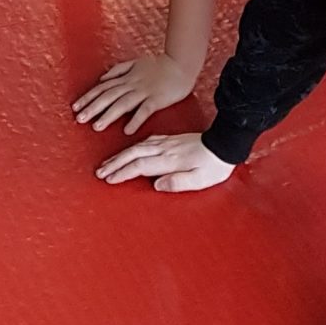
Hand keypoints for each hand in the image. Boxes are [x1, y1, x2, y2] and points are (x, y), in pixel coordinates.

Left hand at [73, 53, 194, 134]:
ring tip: (96, 127)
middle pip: (109, 96)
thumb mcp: (136, 63)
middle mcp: (132, 84)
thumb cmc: (159, 65)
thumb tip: (101, 79)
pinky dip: (135, 120)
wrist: (181, 65)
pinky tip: (127, 130)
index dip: (88, 97)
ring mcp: (144, 91)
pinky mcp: (157, 99)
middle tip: (79, 119)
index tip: (75, 107)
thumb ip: (118, 70)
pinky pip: (145, 110)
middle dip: (93, 108)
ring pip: (123, 104)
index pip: (103, 87)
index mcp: (126, 77)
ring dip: (109, 115)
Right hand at [96, 132, 233, 191]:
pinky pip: (147, 141)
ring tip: (108, 162)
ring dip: (121, 154)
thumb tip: (156, 185)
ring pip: (139, 146)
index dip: (122, 172)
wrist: (226, 143)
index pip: (140, 166)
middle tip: (99, 171)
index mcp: (170, 160)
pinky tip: (131, 149)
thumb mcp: (200, 180)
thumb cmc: (214, 166)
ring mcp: (168, 142)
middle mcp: (166, 149)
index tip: (108, 178)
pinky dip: (135, 146)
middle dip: (115, 163)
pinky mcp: (172, 139)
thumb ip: (178, 182)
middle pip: (134, 154)